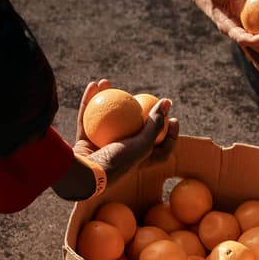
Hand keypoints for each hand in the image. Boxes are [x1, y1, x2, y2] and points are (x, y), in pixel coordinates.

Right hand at [51, 79, 178, 200]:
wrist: (85, 176)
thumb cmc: (117, 162)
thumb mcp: (143, 145)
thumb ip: (155, 125)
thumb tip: (166, 103)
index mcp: (139, 161)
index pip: (161, 148)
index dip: (170, 134)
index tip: (173, 118)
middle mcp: (122, 154)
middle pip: (131, 128)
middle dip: (134, 109)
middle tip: (140, 95)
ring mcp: (101, 148)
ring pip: (106, 120)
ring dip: (106, 99)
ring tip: (108, 83)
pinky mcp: (85, 143)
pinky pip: (86, 119)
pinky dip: (88, 102)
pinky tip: (93, 86)